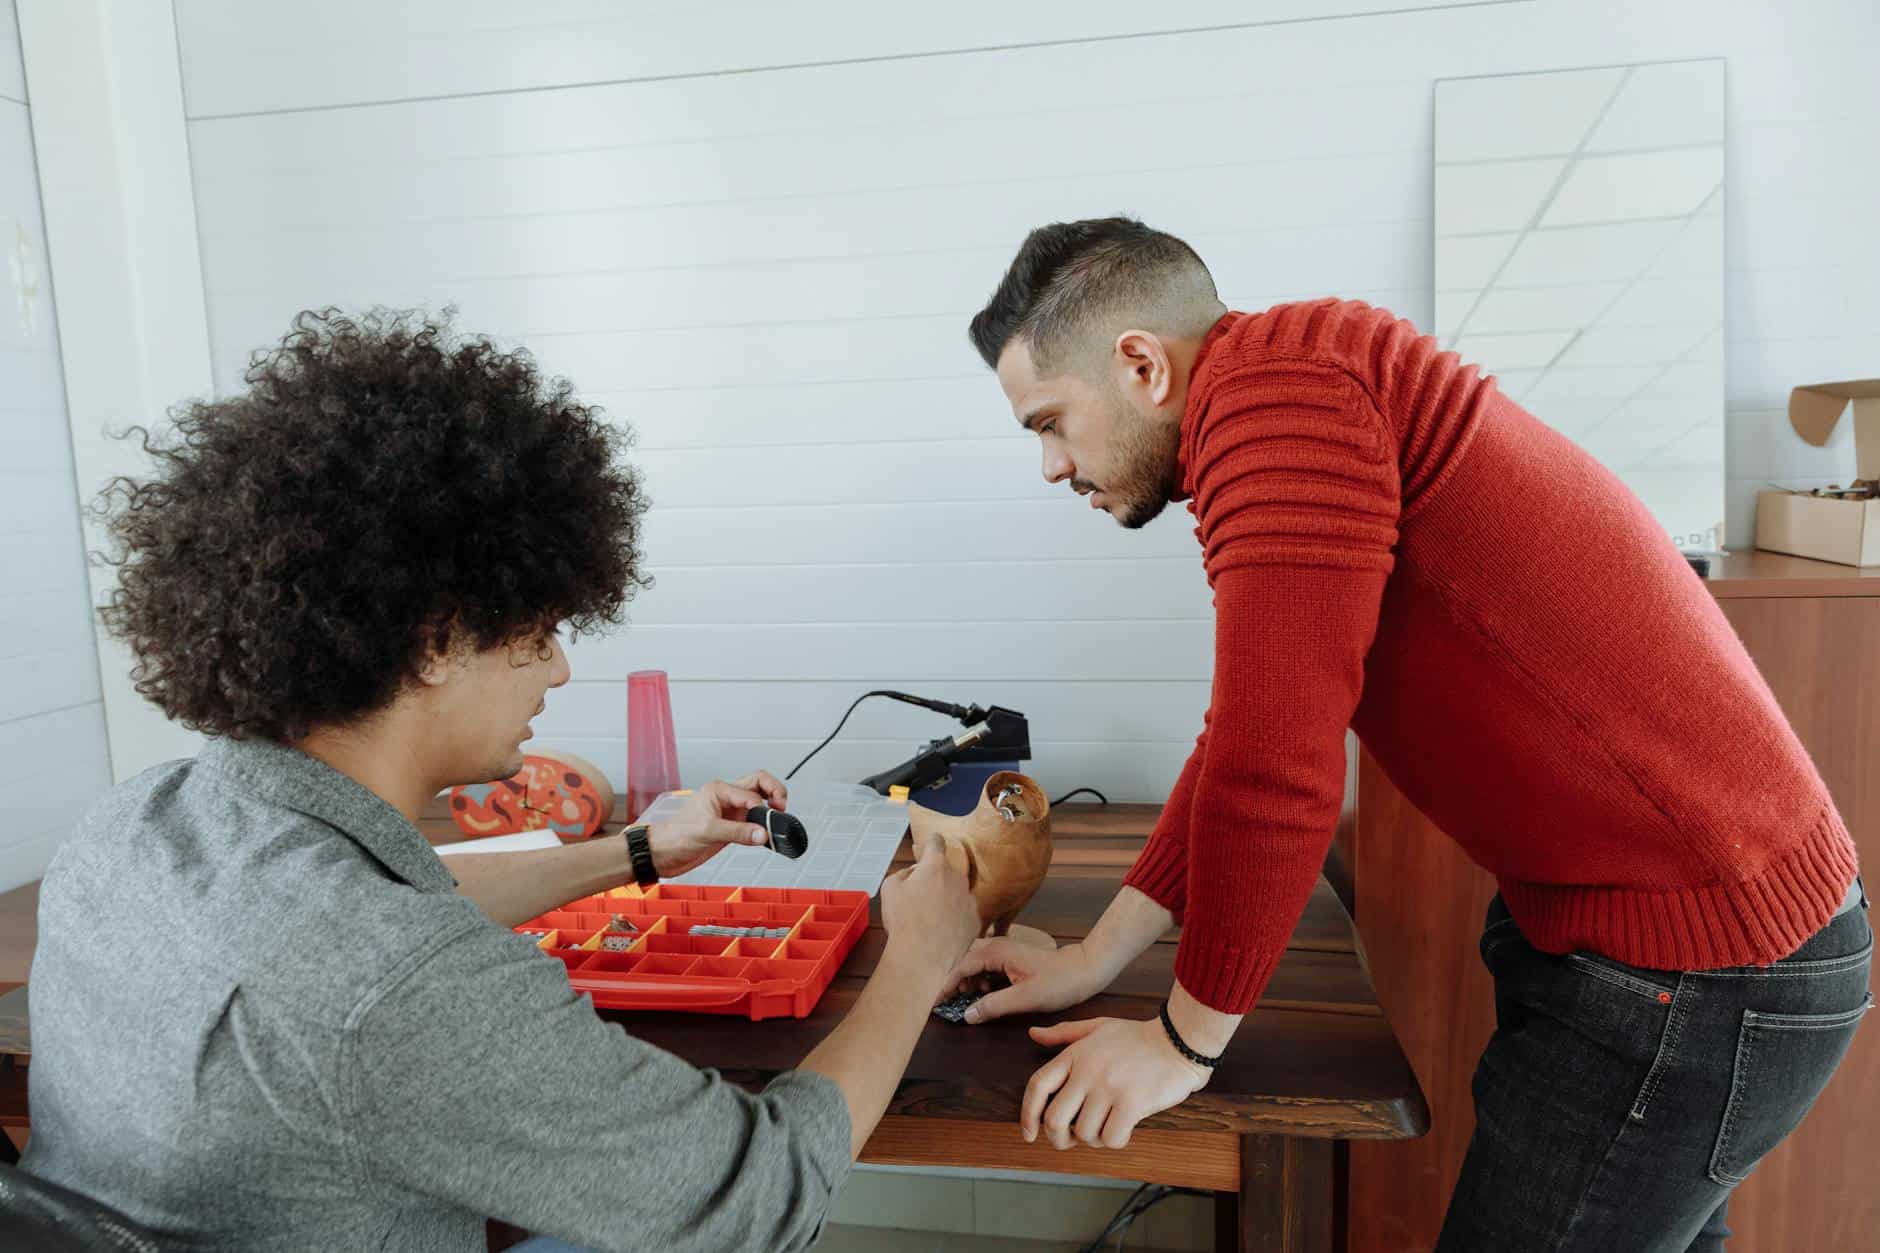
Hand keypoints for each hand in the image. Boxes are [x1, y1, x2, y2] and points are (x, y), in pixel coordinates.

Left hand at [647, 771, 787, 877]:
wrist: (662, 854)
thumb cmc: (674, 836)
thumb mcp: (707, 831)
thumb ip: (738, 832)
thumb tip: (764, 834)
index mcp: (719, 790)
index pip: (751, 790)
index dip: (762, 806)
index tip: (767, 823)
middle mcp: (726, 798)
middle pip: (759, 785)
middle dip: (775, 792)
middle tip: (782, 809)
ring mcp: (730, 812)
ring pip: (759, 802)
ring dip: (770, 808)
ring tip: (778, 822)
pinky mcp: (731, 828)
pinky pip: (754, 822)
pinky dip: (763, 827)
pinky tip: (767, 836)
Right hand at [879, 841, 978, 984]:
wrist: (923, 956)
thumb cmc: (904, 922)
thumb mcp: (890, 889)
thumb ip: (903, 873)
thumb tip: (914, 873)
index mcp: (935, 866)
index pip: (936, 843)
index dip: (931, 841)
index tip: (932, 841)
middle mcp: (957, 878)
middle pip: (946, 871)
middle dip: (935, 879)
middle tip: (920, 896)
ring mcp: (969, 899)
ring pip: (956, 892)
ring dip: (946, 899)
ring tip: (929, 919)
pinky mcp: (975, 919)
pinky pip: (964, 912)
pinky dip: (955, 917)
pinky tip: (941, 930)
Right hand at [938, 937, 1109, 1024]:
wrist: (1083, 972)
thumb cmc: (1057, 983)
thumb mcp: (1023, 998)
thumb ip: (992, 1006)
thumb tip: (966, 1015)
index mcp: (995, 951)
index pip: (960, 968)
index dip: (945, 987)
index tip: (933, 1004)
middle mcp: (995, 946)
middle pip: (964, 965)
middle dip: (954, 985)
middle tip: (947, 1006)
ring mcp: (1002, 951)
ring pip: (974, 968)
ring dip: (968, 985)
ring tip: (969, 1003)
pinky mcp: (1008, 959)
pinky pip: (985, 970)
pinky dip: (980, 984)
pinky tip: (986, 997)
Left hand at [1020, 1017, 1209, 1149]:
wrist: (1179, 1041)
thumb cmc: (1138, 1037)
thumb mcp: (1098, 1027)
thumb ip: (1064, 1034)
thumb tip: (1033, 1035)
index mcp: (1075, 1054)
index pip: (1037, 1086)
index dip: (1027, 1114)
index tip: (1029, 1134)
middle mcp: (1087, 1071)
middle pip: (1054, 1119)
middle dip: (1058, 1139)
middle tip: (1071, 1141)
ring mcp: (1108, 1087)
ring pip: (1084, 1133)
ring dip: (1094, 1138)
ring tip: (1108, 1125)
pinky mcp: (1131, 1103)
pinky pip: (1111, 1138)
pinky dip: (1116, 1141)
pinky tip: (1125, 1128)